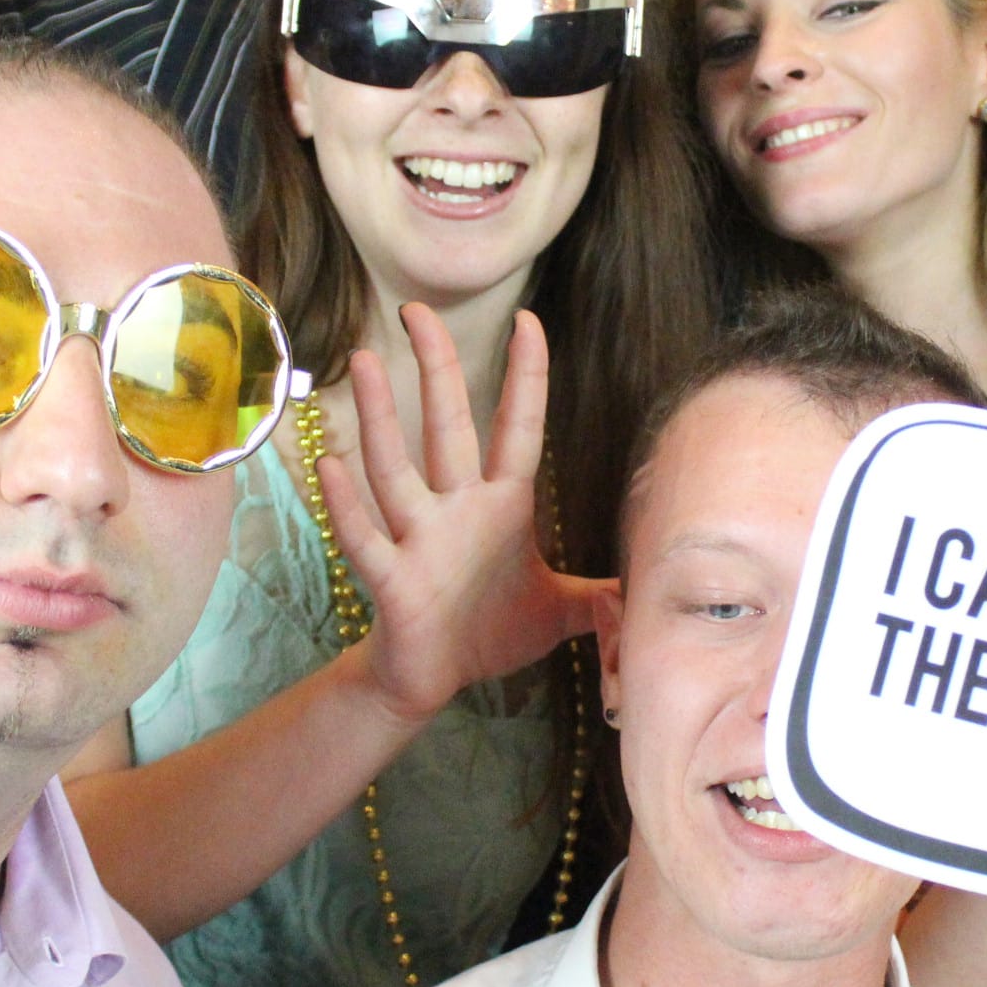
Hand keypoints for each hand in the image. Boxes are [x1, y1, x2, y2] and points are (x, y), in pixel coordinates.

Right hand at [320, 306, 613, 722]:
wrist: (433, 677)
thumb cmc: (489, 631)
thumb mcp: (559, 610)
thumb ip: (603, 595)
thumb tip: (655, 590)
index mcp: (502, 506)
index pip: (518, 428)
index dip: (526, 377)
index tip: (528, 320)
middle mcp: (456, 509)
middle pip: (446, 425)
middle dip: (435, 367)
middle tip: (416, 309)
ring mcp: (418, 539)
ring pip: (395, 468)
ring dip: (379, 417)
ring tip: (364, 361)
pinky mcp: (391, 579)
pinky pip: (365, 536)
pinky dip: (347, 503)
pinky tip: (331, 465)